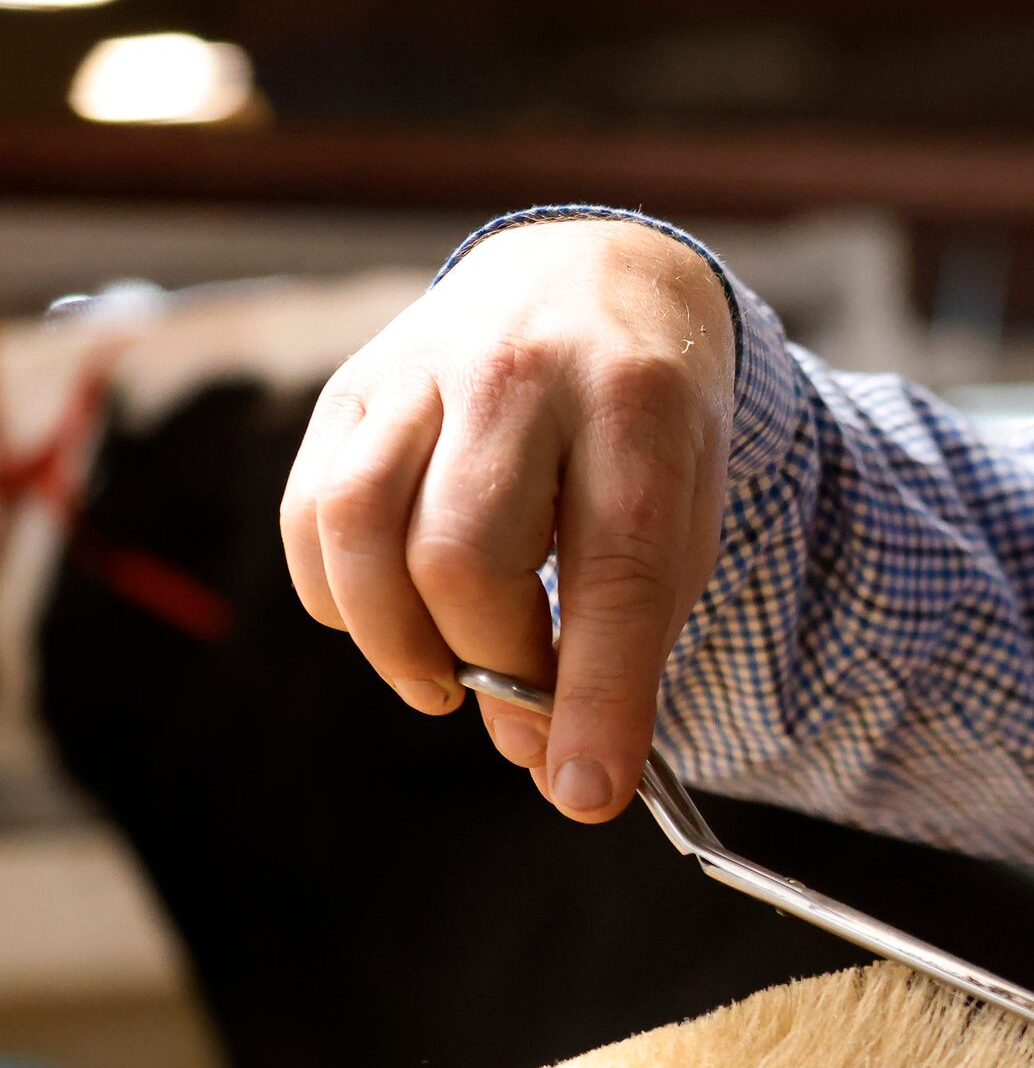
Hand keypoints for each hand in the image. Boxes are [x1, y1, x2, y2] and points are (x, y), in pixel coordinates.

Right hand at [279, 219, 737, 821]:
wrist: (599, 278)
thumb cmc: (648, 427)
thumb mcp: (686, 508)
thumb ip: (633, 633)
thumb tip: (562, 770)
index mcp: (640, 403)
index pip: (616, 572)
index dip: (599, 696)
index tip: (587, 790)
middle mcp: (525, 372)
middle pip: (466, 555)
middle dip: (492, 665)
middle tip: (520, 712)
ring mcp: (424, 366)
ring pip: (363, 528)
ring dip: (396, 642)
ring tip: (445, 682)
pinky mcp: (356, 382)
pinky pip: (312, 510)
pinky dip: (340, 594)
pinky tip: (390, 616)